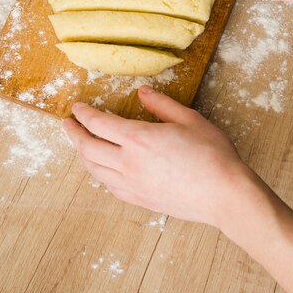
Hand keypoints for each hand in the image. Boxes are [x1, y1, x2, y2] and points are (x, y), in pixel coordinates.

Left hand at [64, 88, 292, 292]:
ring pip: (95, 170)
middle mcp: (129, 163)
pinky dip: (98, 174)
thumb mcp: (189, 118)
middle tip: (66, 124)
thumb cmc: (212, 154)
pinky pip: (109, 187)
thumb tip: (141, 92)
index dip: (84, 114)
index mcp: (139, 139)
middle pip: (88, 148)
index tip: (76, 107)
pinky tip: (101, 169)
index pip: (99, 124)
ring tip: (79, 144)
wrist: (225, 195)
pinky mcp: (141, 200)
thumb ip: (161, 104)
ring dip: (82, 155)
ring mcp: (132, 185)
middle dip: (73, 134)